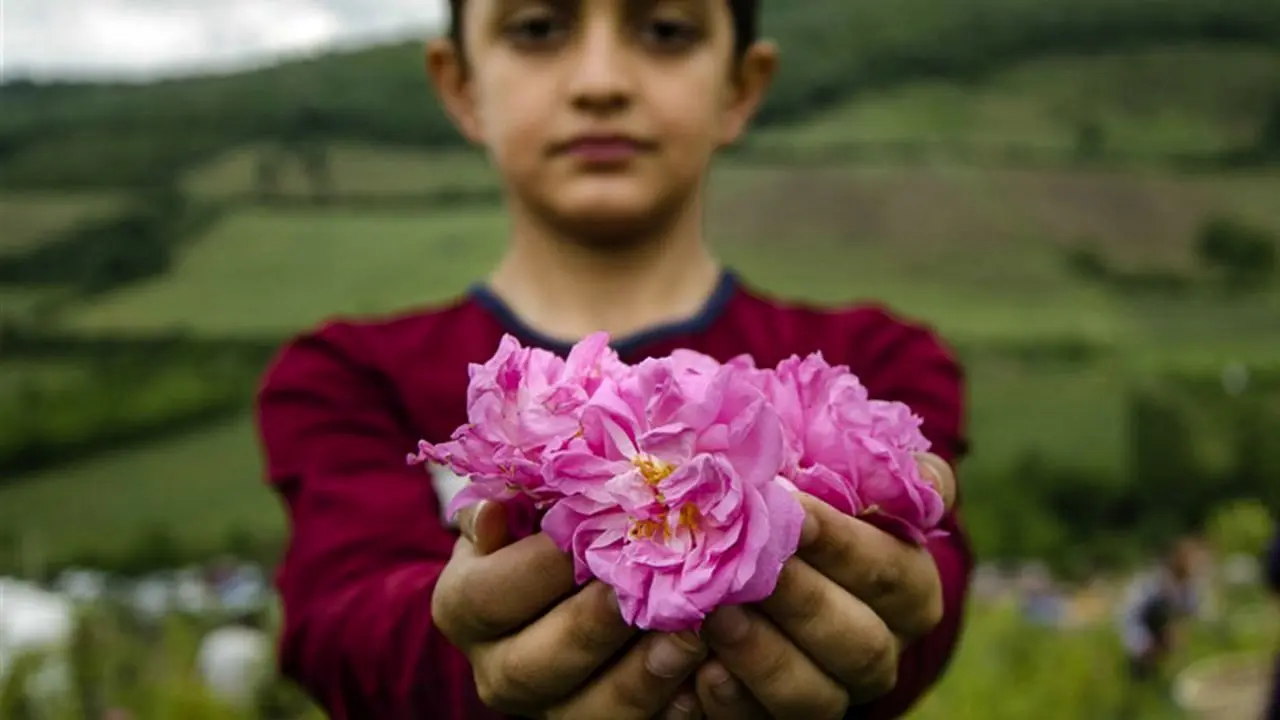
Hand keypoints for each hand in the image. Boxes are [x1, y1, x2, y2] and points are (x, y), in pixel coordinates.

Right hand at [432, 500, 707, 718]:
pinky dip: (674, 707)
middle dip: (588, 628)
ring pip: (586, 713)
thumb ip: (512, 502)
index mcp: (466, 608)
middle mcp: (499, 669)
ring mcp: (552, 707)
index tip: (586, 536)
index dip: (535, 569)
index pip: (486, 597)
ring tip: (688, 638)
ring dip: (640, 677)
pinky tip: (709, 675)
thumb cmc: (552, 524)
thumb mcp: (523, 505)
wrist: (579, 577)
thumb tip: (491, 511)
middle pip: (529, 668)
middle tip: (637, 594)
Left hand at [692, 453, 957, 718]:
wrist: (763, 552)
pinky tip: (703, 670)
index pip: (888, 569)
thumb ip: (885, 468)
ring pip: (814, 695)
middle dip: (798, 600)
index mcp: (909, 586)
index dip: (840, 541)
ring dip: (762, 655)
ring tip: (713, 615)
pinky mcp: (779, 718)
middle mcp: (880, 648)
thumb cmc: (807, 499)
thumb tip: (921, 475)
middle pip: (858, 641)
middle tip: (742, 565)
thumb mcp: (847, 471)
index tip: (784, 502)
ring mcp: (832, 691)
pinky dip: (733, 701)